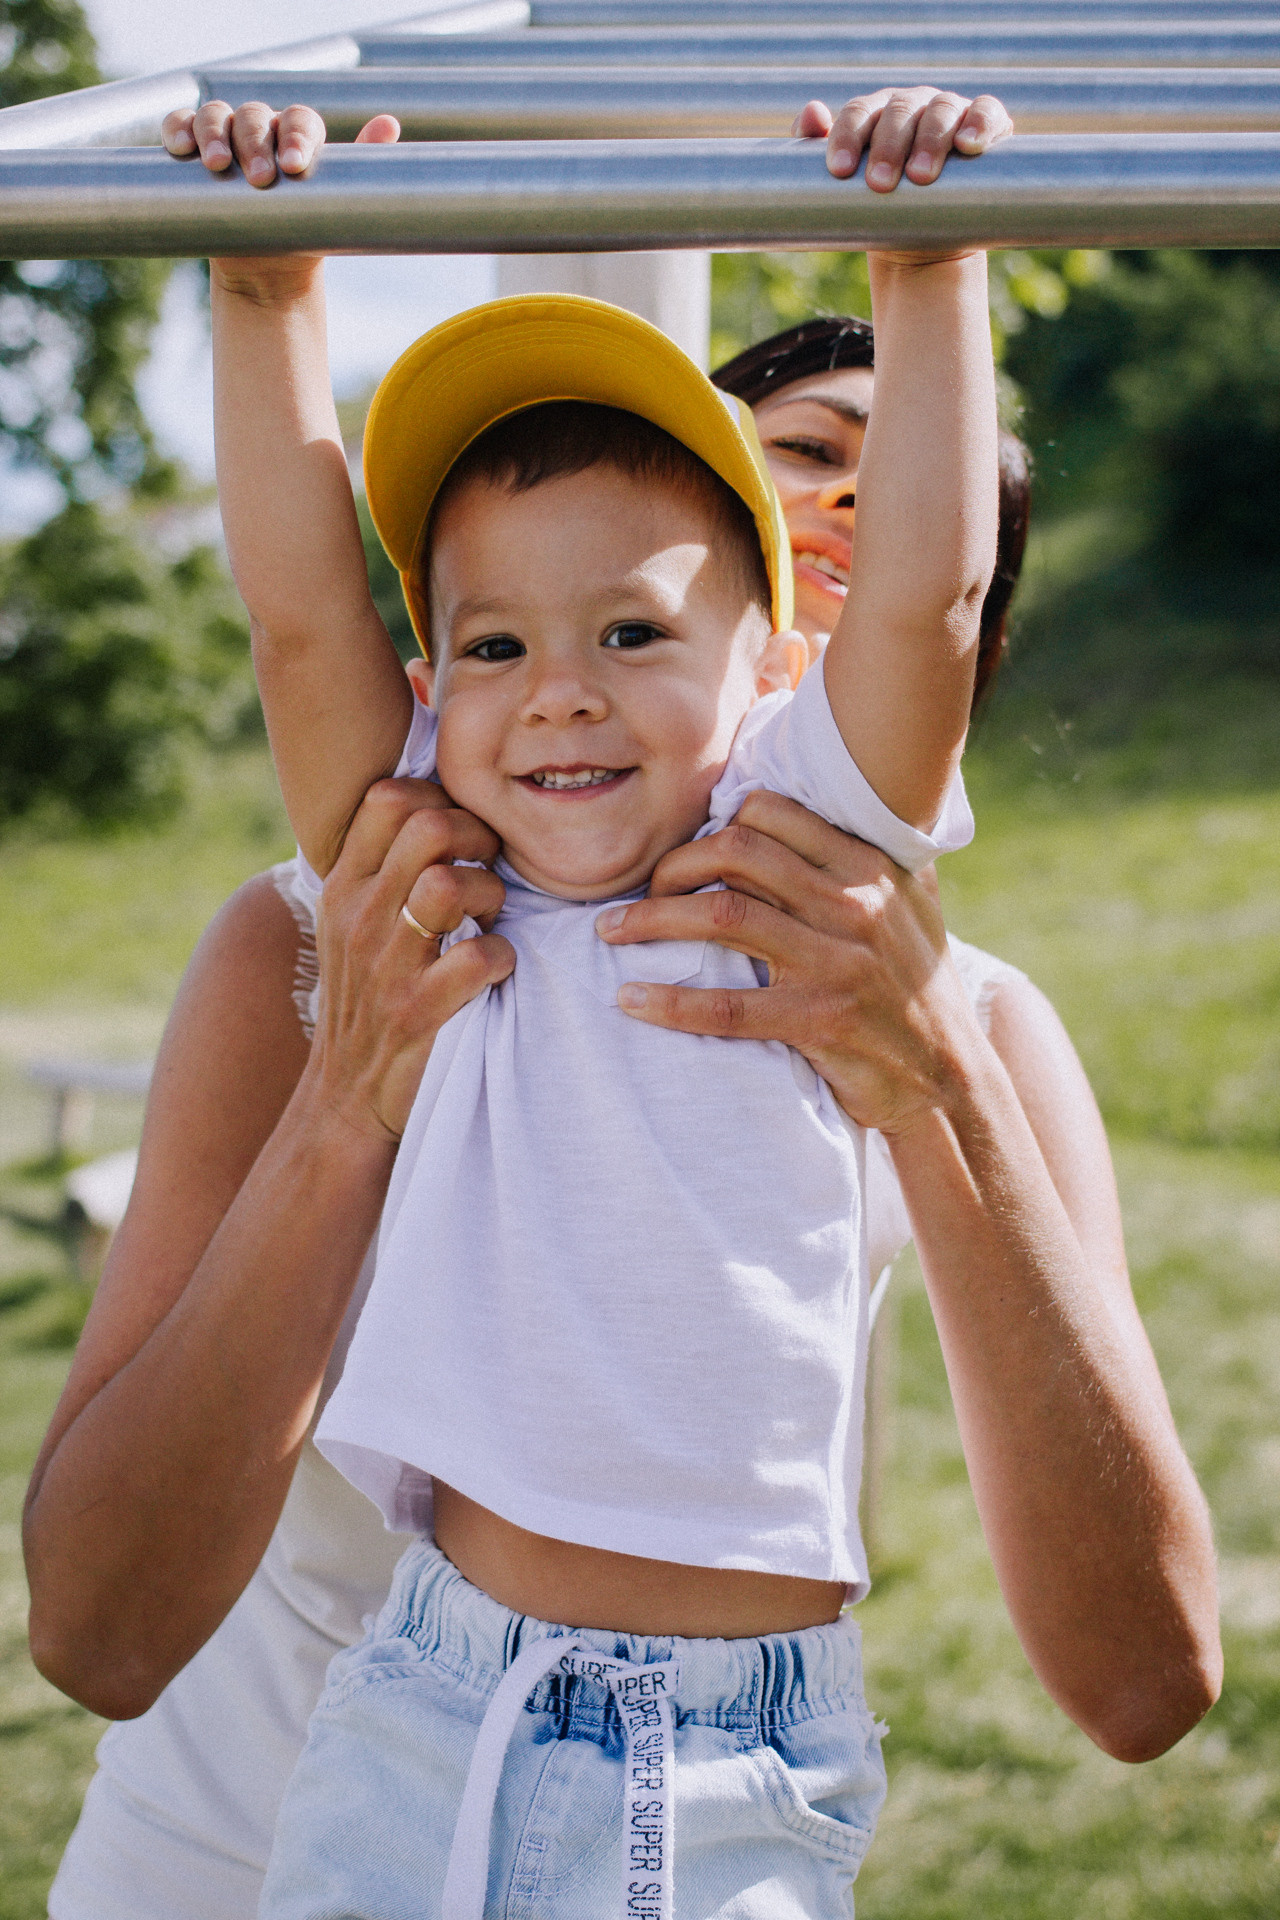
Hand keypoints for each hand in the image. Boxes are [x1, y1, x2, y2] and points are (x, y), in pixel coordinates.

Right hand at [162, 103, 400, 293]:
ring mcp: (224, 138)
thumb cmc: (305, 230)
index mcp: (297, 134)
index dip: (296, 136)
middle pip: (254, 118)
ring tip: (218, 166)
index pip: (298, 120)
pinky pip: (179, 127)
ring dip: (214, 135)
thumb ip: (361, 165)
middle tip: (261, 180)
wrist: (270, 269)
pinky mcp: (193, 154)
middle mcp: (260, 128)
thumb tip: (390, 124)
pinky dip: (177, 131)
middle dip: (256, 145)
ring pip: (214, 116)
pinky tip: (180, 148)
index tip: (295, 165)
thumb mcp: (333, 204)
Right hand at [306, 779, 513, 1142]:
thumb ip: (383, 867)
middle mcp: (358, 916)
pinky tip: (497, 968)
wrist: (346, 1096)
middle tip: (491, 866)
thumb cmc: (367, 996)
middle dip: (478, 835)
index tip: (463, 829)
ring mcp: (387, 965)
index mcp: (343, 886)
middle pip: (426, 826)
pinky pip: (477, 958)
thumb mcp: (352, 924)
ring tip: (493, 917)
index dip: (441, 796)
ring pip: (448, 883)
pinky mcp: (419, 1012)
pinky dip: (502, 957)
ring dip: (490, 892)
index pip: (387, 798)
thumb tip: (436, 806)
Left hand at [595, 789, 986, 1135]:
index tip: (689, 855)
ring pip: (722, 916)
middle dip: (673, 865)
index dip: (715, 824)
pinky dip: (670, 1001)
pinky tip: (631, 999)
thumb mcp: (910, 902)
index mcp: (869, 866)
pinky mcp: (820, 1021)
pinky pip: (727, 1005)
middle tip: (641, 889)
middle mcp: (854, 904)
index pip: (771, 813)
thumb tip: (810, 802)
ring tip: (609, 931)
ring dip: (651, 919)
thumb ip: (866, 853)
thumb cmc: (917, 983)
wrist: (947, 1074)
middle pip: (737, 853)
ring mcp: (837, 963)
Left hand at [794, 87, 1011, 191]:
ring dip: (930, 140)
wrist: (925, 235)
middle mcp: (913, 105)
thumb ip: (817, 152)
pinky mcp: (986, 126)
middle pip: (899, 112)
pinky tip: (969, 144)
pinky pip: (986, 113)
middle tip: (879, 184)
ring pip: (941, 111)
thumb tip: (812, 114)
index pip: (858, 113)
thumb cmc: (879, 205)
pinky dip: (980, 124)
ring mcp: (950, 111)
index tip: (840, 171)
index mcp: (876, 113)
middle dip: (887, 146)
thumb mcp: (846, 186)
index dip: (848, 137)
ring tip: (920, 177)